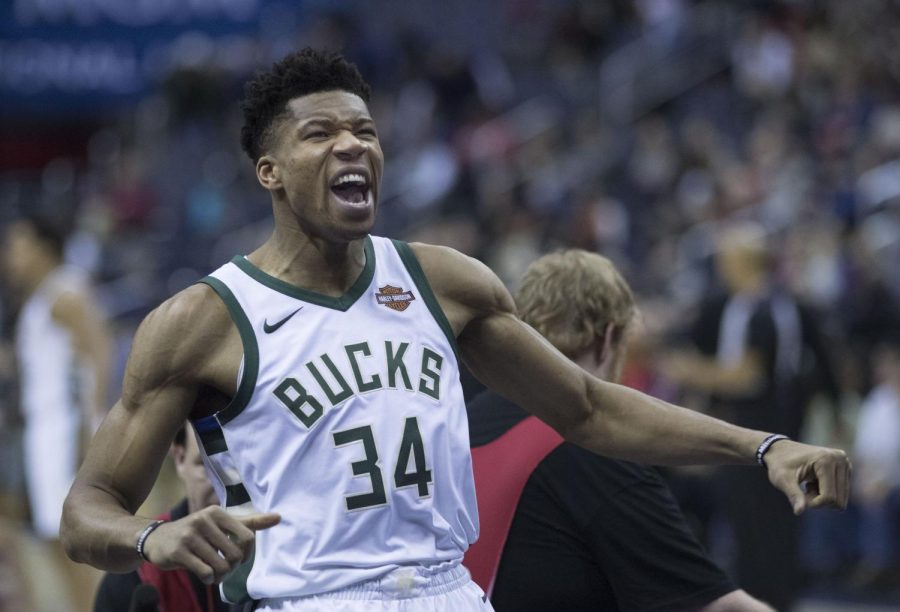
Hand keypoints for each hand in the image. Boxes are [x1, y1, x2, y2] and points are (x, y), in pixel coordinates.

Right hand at [141, 506, 280, 583]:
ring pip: (220, 565)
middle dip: (232, 567)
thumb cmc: (196, 532)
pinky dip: (208, 579)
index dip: (247, 553)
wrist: (157, 539)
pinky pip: (205, 572)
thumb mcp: (221, 523)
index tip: (240, 558)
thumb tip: (279, 517)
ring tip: (214, 573)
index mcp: (217, 512)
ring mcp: (190, 536)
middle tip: (225, 568)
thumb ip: (249, 522)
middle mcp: (204, 520)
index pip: (248, 537)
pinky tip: (204, 576)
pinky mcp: (179, 552)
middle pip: (235, 554)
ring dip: (220, 575)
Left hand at [763, 440, 850, 514]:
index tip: (800, 496)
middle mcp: (841, 459)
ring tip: (809, 484)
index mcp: (826, 460)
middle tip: (805, 489)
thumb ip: (793, 495)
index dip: (814, 503)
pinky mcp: (846, 469)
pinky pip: (841, 494)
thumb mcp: (782, 480)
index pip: (829, 497)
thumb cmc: (779, 464)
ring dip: (822, 497)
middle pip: (838, 501)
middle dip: (819, 501)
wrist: (780, 450)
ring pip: (840, 499)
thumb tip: (799, 512)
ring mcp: (845, 463)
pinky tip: (814, 481)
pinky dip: (826, 492)